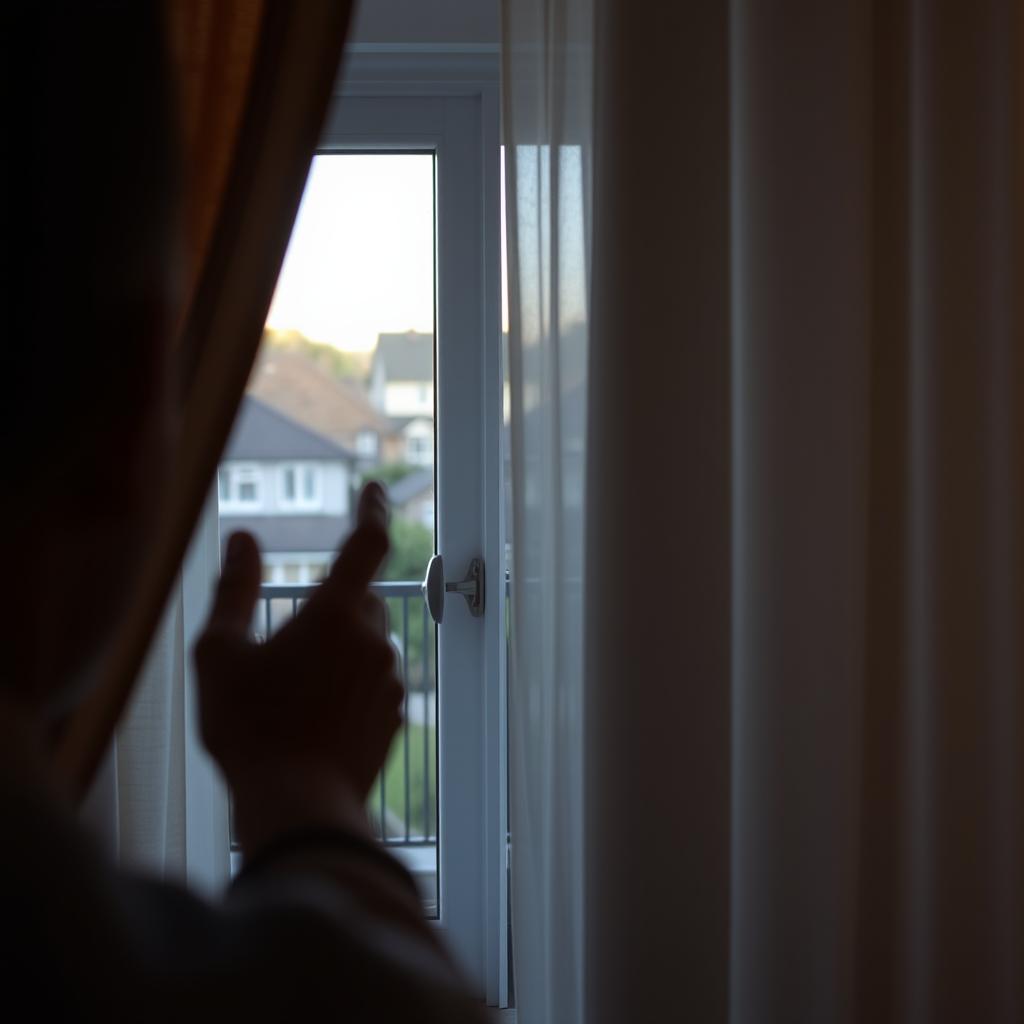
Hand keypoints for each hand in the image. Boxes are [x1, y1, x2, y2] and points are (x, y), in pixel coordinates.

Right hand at [194, 482, 402, 852]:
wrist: (298, 809)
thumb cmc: (248, 729)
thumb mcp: (219, 655)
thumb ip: (233, 590)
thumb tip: (243, 539)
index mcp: (334, 615)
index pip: (368, 543)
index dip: (373, 510)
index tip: (375, 488)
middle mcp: (373, 640)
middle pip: (360, 601)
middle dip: (332, 608)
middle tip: (287, 650)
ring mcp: (390, 680)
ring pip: (367, 643)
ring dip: (339, 650)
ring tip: (293, 696)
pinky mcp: (395, 714)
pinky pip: (373, 681)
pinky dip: (349, 684)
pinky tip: (314, 718)